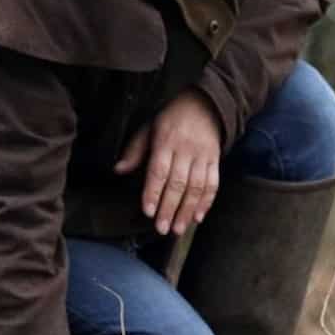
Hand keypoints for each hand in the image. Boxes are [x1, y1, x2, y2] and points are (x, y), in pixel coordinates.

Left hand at [114, 90, 221, 235]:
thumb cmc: (170, 120)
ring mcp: (202, 156)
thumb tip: (119, 170)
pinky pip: (213, 184)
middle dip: (169, 208)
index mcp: (166, 141)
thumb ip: (135, 150)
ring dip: (187, 210)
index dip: (153, 192)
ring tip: (178, 229)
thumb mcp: (148, 128)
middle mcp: (185, 150)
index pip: (159, 170)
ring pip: (197, 187)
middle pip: (178, 183)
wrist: (204, 105)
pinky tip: (198, 218)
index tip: (148, 211)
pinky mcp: (215, 161)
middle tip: (162, 228)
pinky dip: (206, 203)